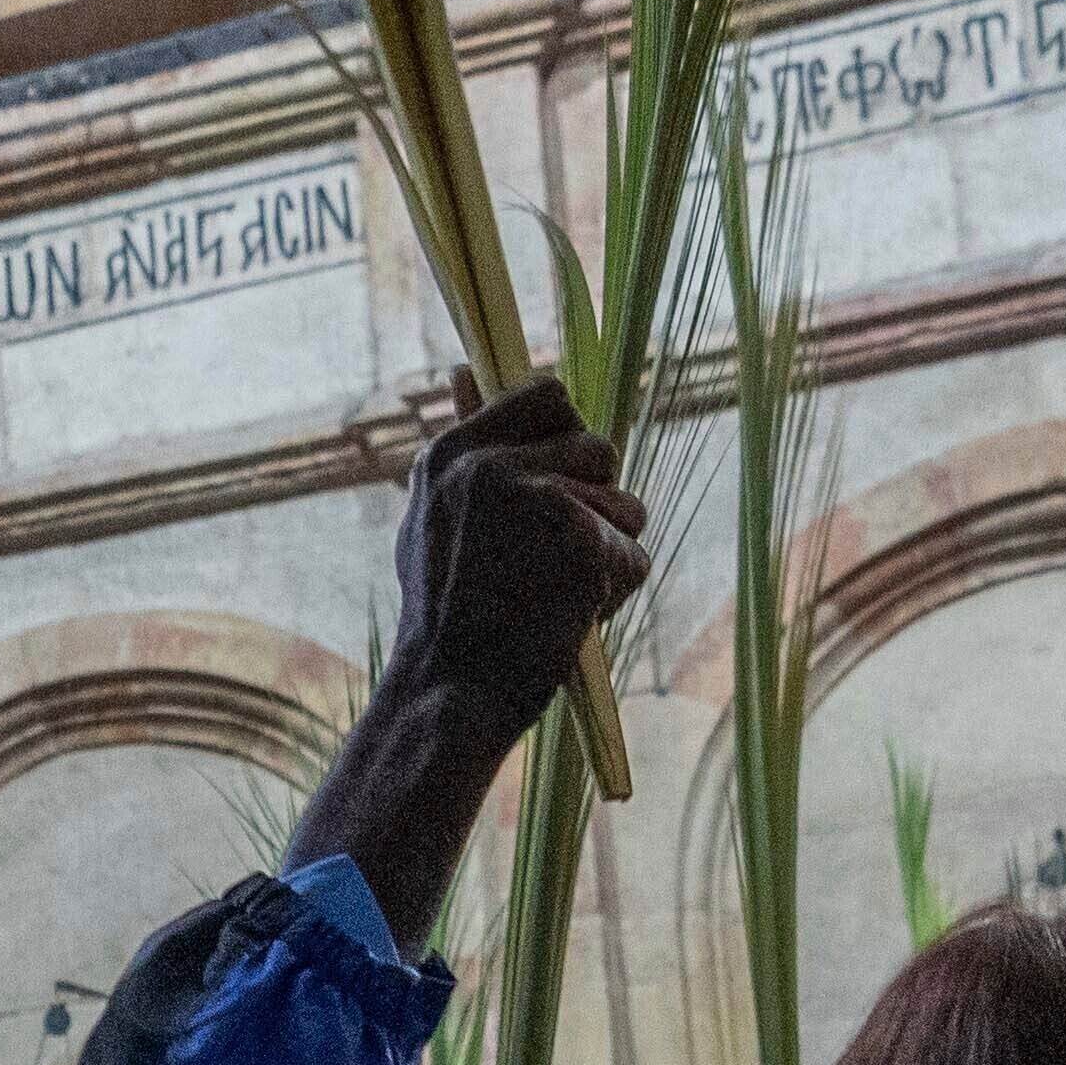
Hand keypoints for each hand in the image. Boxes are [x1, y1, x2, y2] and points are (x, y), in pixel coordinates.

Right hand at [382, 375, 653, 743]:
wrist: (448, 694)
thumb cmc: (443, 615)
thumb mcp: (432, 517)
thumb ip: (464, 448)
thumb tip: (466, 370)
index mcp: (454, 453)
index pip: (545, 394)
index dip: (564, 434)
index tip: (556, 479)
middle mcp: (493, 466)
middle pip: (598, 445)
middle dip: (595, 496)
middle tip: (552, 553)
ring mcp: (540, 502)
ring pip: (625, 503)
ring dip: (608, 549)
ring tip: (556, 592)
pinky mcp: (583, 545)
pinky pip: (633, 556)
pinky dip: (613, 593)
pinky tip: (568, 617)